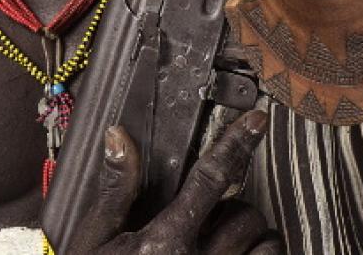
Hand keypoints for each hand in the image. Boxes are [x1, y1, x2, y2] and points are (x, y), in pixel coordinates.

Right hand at [68, 109, 280, 253]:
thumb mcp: (94, 240)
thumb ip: (115, 189)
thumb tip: (119, 135)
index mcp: (164, 244)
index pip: (210, 179)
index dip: (236, 143)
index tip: (256, 121)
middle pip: (246, 215)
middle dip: (236, 208)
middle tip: (216, 217)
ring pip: (268, 250)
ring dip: (257, 242)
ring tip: (232, 246)